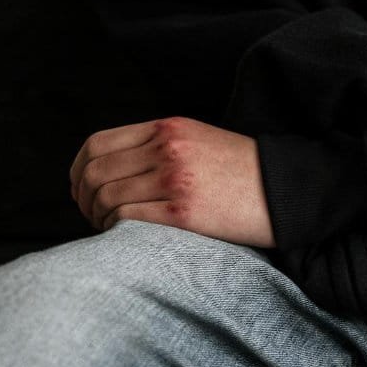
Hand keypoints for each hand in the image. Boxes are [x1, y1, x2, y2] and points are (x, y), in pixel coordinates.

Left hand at [68, 116, 274, 247]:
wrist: (288, 191)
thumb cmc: (245, 173)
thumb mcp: (200, 141)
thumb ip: (159, 147)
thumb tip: (115, 171)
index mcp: (168, 128)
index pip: (97, 144)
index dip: (78, 171)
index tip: (81, 189)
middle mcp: (167, 149)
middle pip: (95, 172)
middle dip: (83, 199)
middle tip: (92, 216)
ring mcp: (174, 179)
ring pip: (106, 198)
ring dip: (98, 219)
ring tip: (109, 230)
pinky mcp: (184, 212)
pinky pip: (127, 220)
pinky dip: (115, 231)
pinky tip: (124, 238)